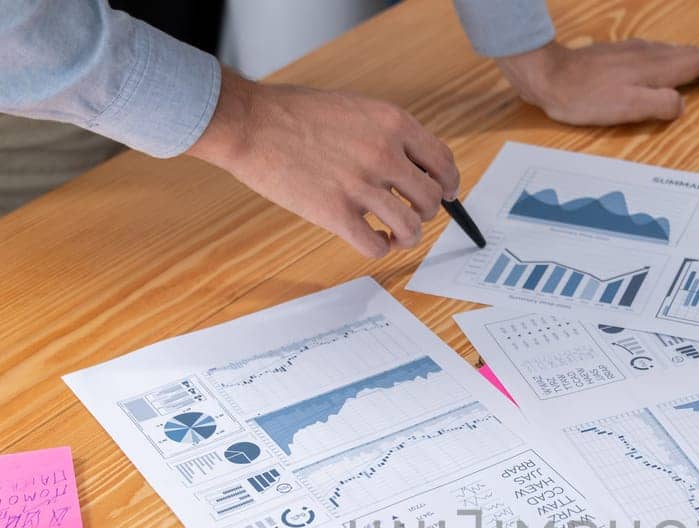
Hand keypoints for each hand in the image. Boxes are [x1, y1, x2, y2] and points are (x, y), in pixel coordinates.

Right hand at [188, 70, 459, 256]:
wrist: (250, 123)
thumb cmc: (296, 114)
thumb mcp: (356, 108)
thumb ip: (388, 134)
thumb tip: (415, 166)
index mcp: (393, 123)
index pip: (443, 162)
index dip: (449, 184)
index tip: (447, 195)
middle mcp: (384, 154)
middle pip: (432, 200)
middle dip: (426, 212)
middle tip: (408, 213)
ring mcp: (361, 185)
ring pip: (411, 228)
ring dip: (406, 236)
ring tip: (392, 233)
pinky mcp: (335, 214)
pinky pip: (375, 247)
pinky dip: (379, 248)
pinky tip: (369, 238)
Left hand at [497, 39, 698, 124]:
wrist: (550, 76)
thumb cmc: (586, 98)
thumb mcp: (627, 109)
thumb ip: (659, 106)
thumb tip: (682, 104)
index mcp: (655, 69)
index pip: (696, 67)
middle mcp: (649, 55)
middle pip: (690, 54)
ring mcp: (635, 52)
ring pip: (676, 51)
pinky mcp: (621, 54)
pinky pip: (661, 52)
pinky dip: (678, 55)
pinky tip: (673, 58)